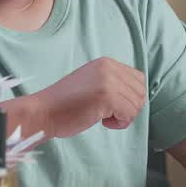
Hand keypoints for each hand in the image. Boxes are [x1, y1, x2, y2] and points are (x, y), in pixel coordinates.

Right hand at [23, 58, 146, 138]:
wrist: (44, 111)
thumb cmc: (65, 104)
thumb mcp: (93, 83)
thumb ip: (113, 83)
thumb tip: (138, 96)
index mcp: (106, 63)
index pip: (139, 79)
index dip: (130, 97)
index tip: (111, 105)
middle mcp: (109, 67)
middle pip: (141, 92)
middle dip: (128, 108)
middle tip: (108, 113)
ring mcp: (109, 81)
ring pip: (136, 105)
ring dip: (123, 117)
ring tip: (102, 117)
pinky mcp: (107, 96)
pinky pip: (129, 114)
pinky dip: (119, 123)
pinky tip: (102, 121)